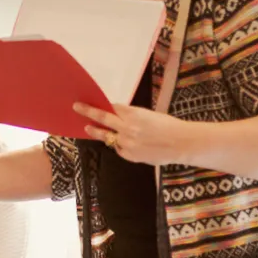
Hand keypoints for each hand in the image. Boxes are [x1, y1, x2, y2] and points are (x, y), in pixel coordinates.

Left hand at [73, 103, 194, 166]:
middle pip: (103, 118)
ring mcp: (127, 143)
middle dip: (88, 112)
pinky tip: (123, 142)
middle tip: (77, 108)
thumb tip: (118, 116)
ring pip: (107, 136)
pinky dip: (119, 145)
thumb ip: (132, 116)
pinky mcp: (130, 155)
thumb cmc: (169, 126)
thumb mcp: (149, 114)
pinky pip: (118, 148)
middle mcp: (127, 128)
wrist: (181, 143)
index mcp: (133, 114)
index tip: (87, 102)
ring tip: (88, 128)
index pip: (111, 108)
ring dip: (97, 132)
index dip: (100, 105)